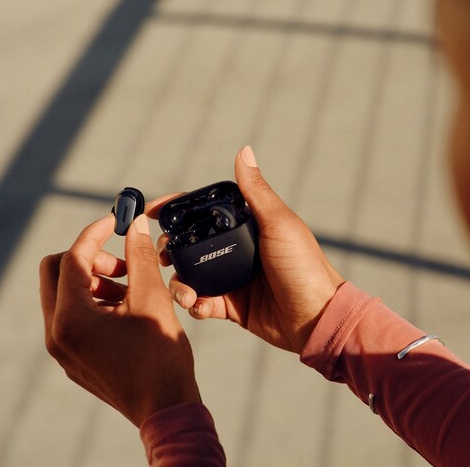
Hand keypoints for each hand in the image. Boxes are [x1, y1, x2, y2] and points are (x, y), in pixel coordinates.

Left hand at [39, 214, 200, 426]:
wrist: (165, 409)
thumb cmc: (160, 357)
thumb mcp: (152, 298)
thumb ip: (139, 256)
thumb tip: (134, 224)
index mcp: (70, 318)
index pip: (72, 258)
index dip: (95, 233)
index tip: (116, 221)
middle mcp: (56, 334)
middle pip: (55, 273)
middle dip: (89, 258)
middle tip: (122, 263)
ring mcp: (61, 349)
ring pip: (63, 295)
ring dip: (93, 281)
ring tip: (130, 288)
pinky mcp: (72, 358)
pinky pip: (70, 318)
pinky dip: (92, 303)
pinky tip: (125, 309)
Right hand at [150, 147, 345, 353]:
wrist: (317, 319)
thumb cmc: (305, 266)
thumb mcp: (279, 224)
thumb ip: (256, 192)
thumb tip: (244, 150)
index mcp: (246, 226)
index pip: (203, 212)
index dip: (176, 209)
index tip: (152, 210)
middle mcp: (235, 250)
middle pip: (190, 245)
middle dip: (170, 249)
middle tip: (162, 256)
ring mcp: (232, 279)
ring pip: (190, 276)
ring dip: (179, 283)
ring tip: (183, 292)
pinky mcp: (231, 306)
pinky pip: (202, 303)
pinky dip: (194, 304)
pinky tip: (198, 305)